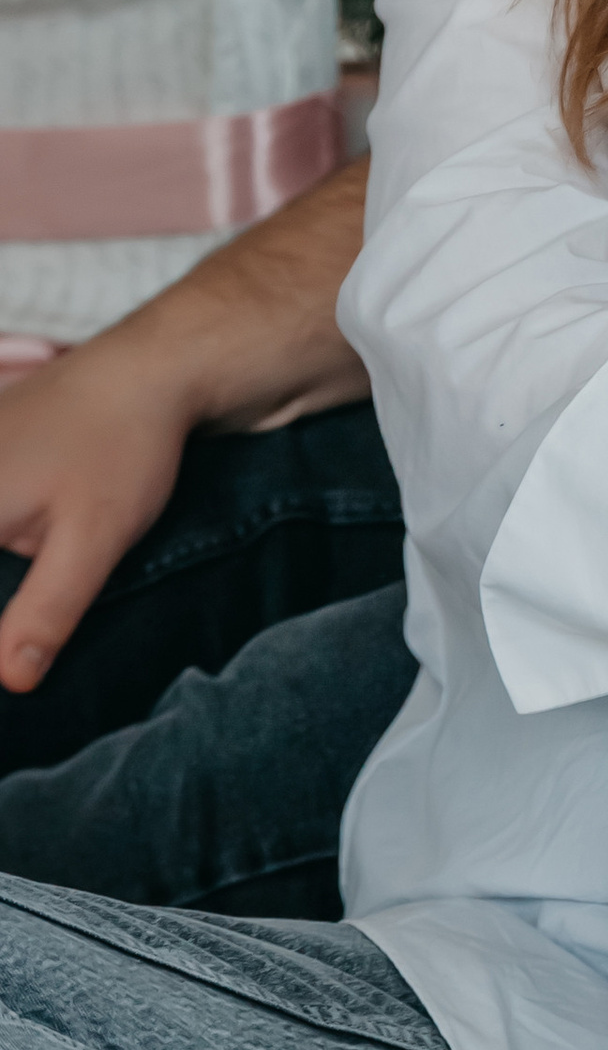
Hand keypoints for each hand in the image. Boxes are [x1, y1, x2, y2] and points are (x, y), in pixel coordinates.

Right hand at [0, 328, 192, 692]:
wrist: (150, 368)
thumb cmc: (121, 448)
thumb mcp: (91, 542)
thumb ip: (45, 613)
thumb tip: (10, 681)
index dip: (1, 617)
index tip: (19, 645)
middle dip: (7, 595)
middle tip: (33, 634)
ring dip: (9, 580)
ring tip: (48, 581)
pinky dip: (10, 539)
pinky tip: (33, 548)